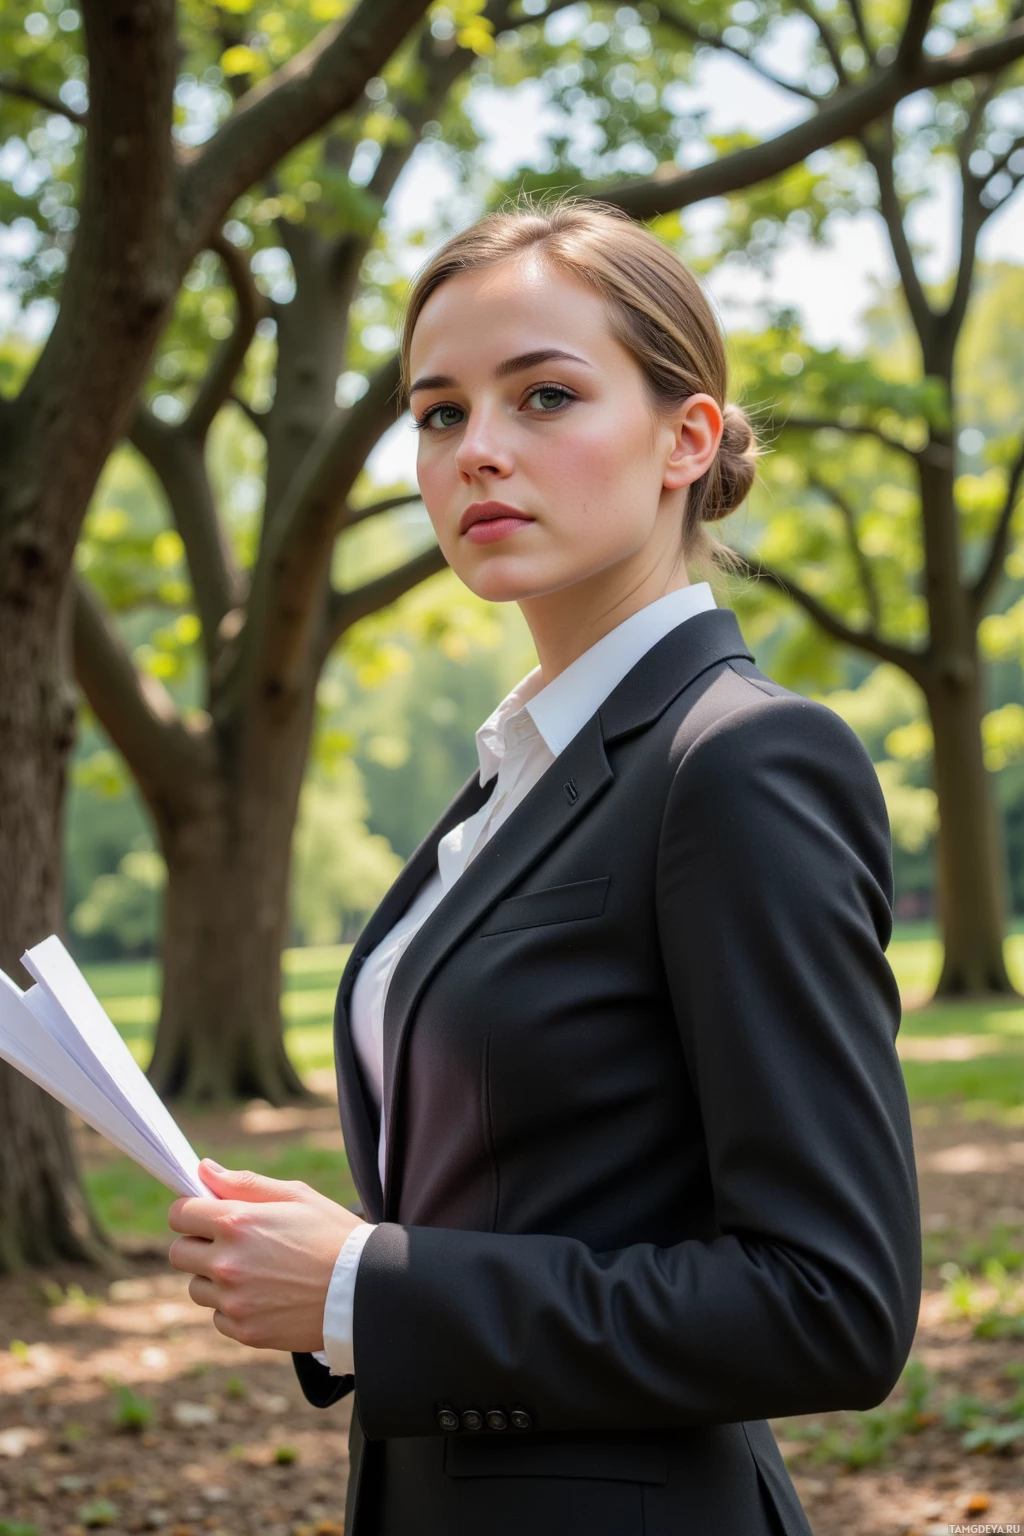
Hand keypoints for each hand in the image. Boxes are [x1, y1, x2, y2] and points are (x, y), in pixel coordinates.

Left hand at [167, 1159, 366, 1352]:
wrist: (364, 1289)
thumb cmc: (333, 1234)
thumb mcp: (295, 1196)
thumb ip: (244, 1183)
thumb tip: (203, 1170)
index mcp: (237, 1223)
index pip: (180, 1215)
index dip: (190, 1211)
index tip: (204, 1214)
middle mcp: (227, 1263)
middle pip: (179, 1253)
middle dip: (197, 1244)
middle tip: (229, 1243)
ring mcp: (234, 1301)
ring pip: (196, 1287)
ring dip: (214, 1278)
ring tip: (253, 1271)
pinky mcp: (244, 1331)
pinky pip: (217, 1317)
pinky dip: (232, 1308)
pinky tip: (263, 1296)